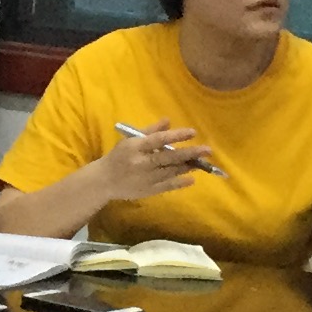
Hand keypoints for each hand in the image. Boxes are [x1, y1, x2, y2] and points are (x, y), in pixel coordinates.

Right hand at [98, 123, 213, 203]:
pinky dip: (179, 183)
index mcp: (135, 147)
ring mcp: (145, 178)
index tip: (192, 132)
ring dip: (187, 166)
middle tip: (207, 150)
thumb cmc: (119, 156)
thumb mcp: (130, 140)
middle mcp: (141, 163)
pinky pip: (166, 186)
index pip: (159, 139)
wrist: (104, 181)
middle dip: (189, 153)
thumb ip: (150, 131)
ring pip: (170, 172)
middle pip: (168, 157)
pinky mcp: (147, 191)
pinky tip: (191, 179)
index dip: (176, 136)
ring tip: (201, 162)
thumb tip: (168, 121)